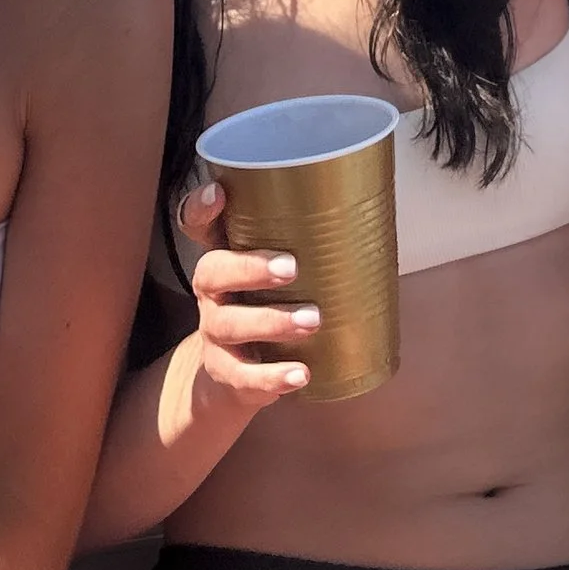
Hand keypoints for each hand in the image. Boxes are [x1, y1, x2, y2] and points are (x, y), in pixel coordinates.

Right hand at [178, 182, 317, 416]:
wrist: (234, 376)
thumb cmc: (267, 306)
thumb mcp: (276, 274)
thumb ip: (304, 247)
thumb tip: (371, 222)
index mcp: (224, 257)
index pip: (197, 224)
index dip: (201, 207)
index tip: (219, 193)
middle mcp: (211, 292)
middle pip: (211, 271)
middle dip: (250, 267)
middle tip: (292, 268)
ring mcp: (214, 333)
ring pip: (229, 324)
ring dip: (271, 321)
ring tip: (312, 320)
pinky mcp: (225, 373)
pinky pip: (243, 377)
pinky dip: (272, 376)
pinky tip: (300, 374)